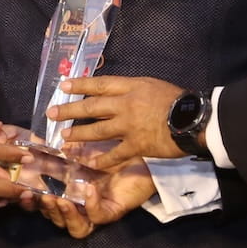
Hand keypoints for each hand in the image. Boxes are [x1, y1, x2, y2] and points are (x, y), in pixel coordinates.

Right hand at [24, 161, 158, 239]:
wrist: (143, 153)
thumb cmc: (111, 152)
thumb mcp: (82, 149)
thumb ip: (62, 151)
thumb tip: (38, 143)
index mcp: (68, 193)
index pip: (44, 205)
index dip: (31, 203)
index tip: (22, 192)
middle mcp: (80, 207)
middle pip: (56, 220)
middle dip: (47, 211)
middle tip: (42, 196)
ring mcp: (96, 212)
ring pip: (76, 228)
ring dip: (65, 215)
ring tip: (60, 200)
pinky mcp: (113, 212)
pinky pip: (98, 217)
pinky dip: (90, 205)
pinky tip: (88, 190)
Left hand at [46, 76, 191, 172]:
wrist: (195, 119)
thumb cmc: (178, 100)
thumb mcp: (153, 85)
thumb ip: (133, 89)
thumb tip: (116, 93)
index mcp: (131, 87)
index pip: (100, 85)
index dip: (80, 85)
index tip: (63, 86)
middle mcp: (126, 105)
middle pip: (91, 107)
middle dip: (69, 110)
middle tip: (52, 113)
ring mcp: (129, 126)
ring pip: (97, 131)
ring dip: (78, 134)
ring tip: (64, 138)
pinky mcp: (136, 146)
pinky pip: (113, 154)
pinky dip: (100, 160)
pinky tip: (88, 163)